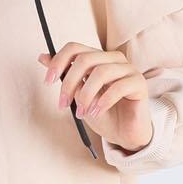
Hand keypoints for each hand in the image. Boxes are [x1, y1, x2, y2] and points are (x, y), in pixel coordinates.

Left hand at [37, 44, 151, 152]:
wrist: (123, 134)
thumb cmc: (103, 114)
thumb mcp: (77, 95)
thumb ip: (64, 75)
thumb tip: (43, 57)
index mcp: (97, 59)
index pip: (75, 48)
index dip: (58, 61)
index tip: (48, 81)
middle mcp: (113, 59)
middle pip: (85, 59)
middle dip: (69, 83)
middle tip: (62, 104)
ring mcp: (128, 69)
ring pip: (100, 72)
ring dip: (86, 95)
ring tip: (81, 113)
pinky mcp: (139, 83)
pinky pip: (118, 87)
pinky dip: (103, 101)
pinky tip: (97, 112)